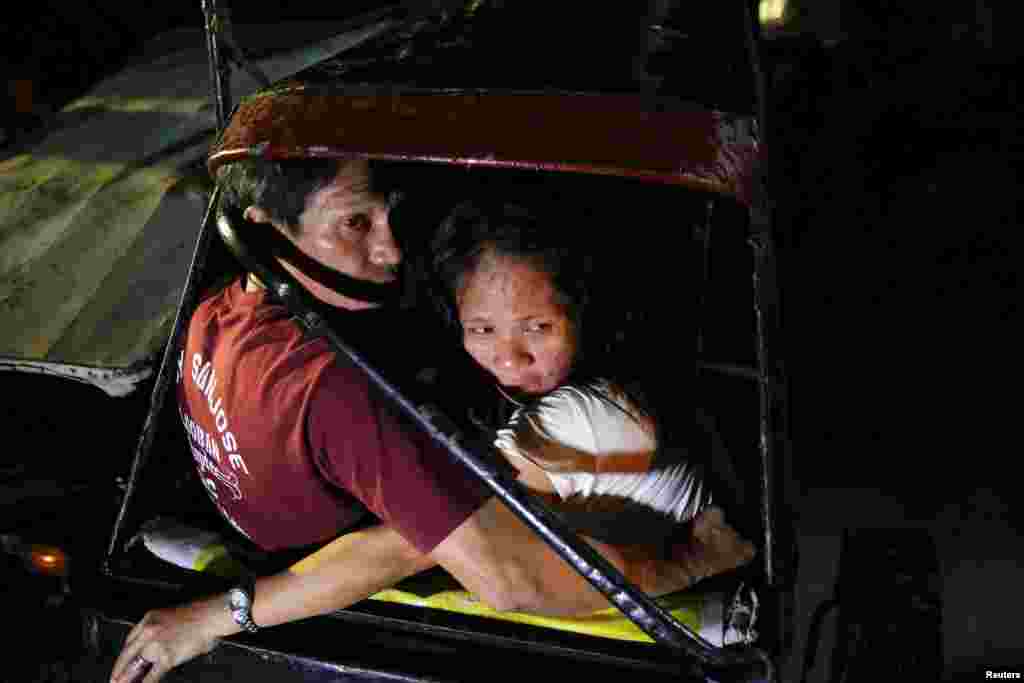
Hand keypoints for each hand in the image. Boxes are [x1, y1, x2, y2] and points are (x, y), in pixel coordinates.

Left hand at [109, 598, 228, 682]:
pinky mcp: (166, 657)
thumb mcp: (171, 617)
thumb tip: (154, 647)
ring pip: (137, 665)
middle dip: (119, 669)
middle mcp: (148, 631)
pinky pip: (152, 674)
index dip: (124, 654)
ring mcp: (156, 644)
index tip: (121, 662)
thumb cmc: (199, 615)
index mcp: (149, 618)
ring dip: (128, 678)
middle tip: (113, 679)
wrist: (211, 616)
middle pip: (127, 654)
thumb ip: (159, 630)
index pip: (130, 639)